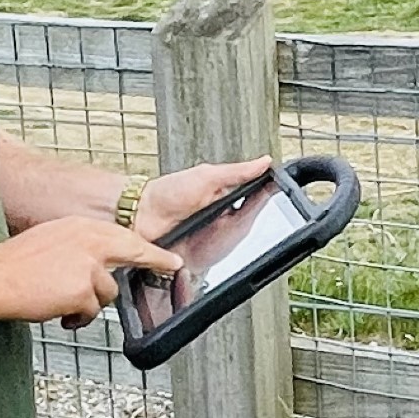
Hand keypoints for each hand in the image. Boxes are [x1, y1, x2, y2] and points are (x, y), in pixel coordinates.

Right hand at [0, 217, 179, 329]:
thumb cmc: (14, 265)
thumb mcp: (52, 241)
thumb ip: (79, 248)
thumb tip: (99, 265)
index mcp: (80, 227)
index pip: (123, 235)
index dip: (148, 247)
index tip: (168, 255)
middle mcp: (89, 240)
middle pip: (134, 251)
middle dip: (155, 260)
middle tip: (172, 266)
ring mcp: (88, 264)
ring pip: (107, 293)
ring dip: (89, 302)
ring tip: (61, 301)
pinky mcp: (83, 289)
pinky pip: (90, 312)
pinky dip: (76, 317)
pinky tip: (58, 313)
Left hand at [131, 157, 273, 242]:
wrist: (139, 217)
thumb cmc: (167, 193)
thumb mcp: (207, 177)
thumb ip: (236, 172)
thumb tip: (264, 162)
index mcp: (224, 193)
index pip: (253, 195)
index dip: (266, 194)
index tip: (280, 192)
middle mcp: (220, 214)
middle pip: (248, 220)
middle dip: (251, 221)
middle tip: (247, 218)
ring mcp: (212, 234)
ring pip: (236, 239)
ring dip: (235, 238)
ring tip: (229, 233)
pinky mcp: (203, 253)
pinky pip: (220, 255)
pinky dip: (221, 252)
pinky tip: (218, 249)